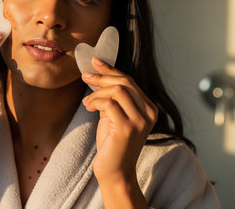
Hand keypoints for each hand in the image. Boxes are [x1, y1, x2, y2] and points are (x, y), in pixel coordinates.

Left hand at [81, 57, 157, 184]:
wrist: (115, 171)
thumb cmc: (112, 144)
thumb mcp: (114, 115)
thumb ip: (112, 97)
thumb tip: (98, 75)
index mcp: (149, 108)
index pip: (130, 81)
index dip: (111, 69)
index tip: (95, 62)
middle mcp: (149, 113)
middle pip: (125, 82)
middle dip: (102, 76)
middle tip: (85, 76)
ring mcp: (140, 121)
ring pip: (117, 90)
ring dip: (97, 92)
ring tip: (87, 102)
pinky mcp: (127, 128)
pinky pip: (109, 103)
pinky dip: (95, 101)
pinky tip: (89, 108)